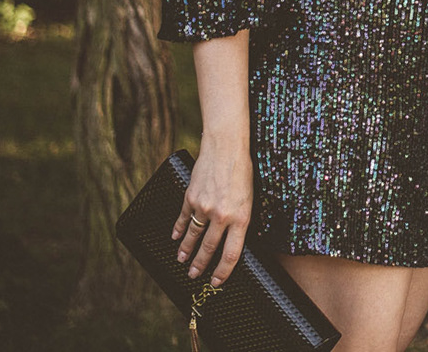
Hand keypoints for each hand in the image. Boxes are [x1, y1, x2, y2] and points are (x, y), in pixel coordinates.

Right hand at [171, 135, 254, 285]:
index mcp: (241, 218)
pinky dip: (179, 230)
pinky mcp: (191, 197)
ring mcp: (204, 207)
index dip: (223, 272)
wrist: (226, 146)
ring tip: (182, 261)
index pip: (232, 254)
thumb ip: (243, 219)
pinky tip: (176, 238)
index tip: (217, 282)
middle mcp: (221, 216)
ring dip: (187, 251)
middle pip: (209, 249)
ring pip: (193, 236)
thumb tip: (237, 239)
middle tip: (194, 276)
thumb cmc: (244, 170)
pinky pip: (183, 219)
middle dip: (201, 266)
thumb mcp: (251, 197)